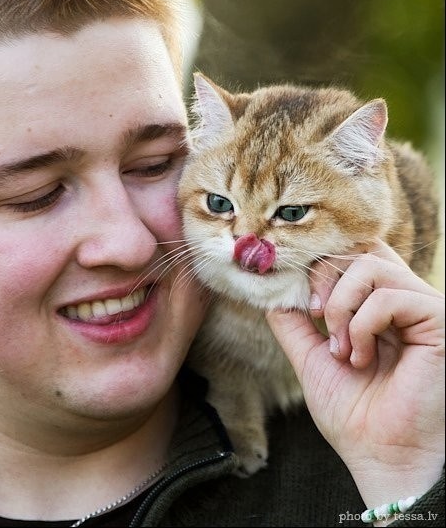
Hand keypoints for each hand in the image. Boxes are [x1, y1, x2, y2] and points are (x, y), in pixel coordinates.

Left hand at [266, 239, 444, 507]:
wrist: (381, 456)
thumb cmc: (353, 413)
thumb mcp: (310, 357)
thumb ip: (293, 321)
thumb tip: (274, 288)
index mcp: (377, 304)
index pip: (348, 254)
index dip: (317, 265)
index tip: (296, 298)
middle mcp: (402, 298)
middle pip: (359, 248)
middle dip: (324, 276)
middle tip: (315, 314)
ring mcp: (421, 307)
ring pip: (370, 264)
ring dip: (341, 306)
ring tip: (341, 348)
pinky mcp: (437, 320)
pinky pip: (388, 297)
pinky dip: (362, 325)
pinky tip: (362, 357)